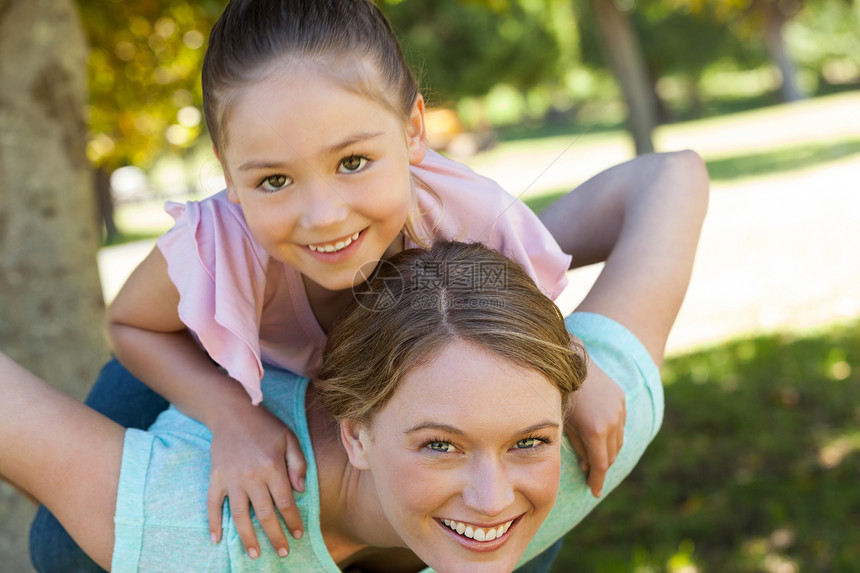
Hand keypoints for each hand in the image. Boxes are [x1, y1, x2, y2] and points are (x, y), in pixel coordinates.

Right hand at [207, 404, 306, 558]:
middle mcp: (252, 476)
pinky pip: (213, 504)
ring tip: (254, 554)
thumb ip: (298, 464)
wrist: (232, 412)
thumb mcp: (290, 438)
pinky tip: (216, 539)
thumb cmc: (265, 426)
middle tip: (282, 553)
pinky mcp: (216, 477)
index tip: (297, 534)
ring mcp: (231, 478)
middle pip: (265, 514)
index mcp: (272, 467)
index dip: (292, 521)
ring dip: (247, 537)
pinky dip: (213, 523)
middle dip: (275, 536)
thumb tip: (301, 491)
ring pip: (240, 515)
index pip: (285, 502)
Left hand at [564, 363, 625, 496]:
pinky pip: (620, 425)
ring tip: (596, 457)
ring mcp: (619, 410)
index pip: (600, 466)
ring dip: (609, 452)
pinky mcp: (621, 400)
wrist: (571, 362)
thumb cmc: (561, 395)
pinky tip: (601, 436)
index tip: (594, 492)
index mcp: (595, 431)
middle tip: (591, 475)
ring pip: (619, 442)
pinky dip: (613, 435)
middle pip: (611, 456)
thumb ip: (578, 448)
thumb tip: (588, 467)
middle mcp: (612, 423)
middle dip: (602, 468)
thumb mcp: (565, 424)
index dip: (597, 481)